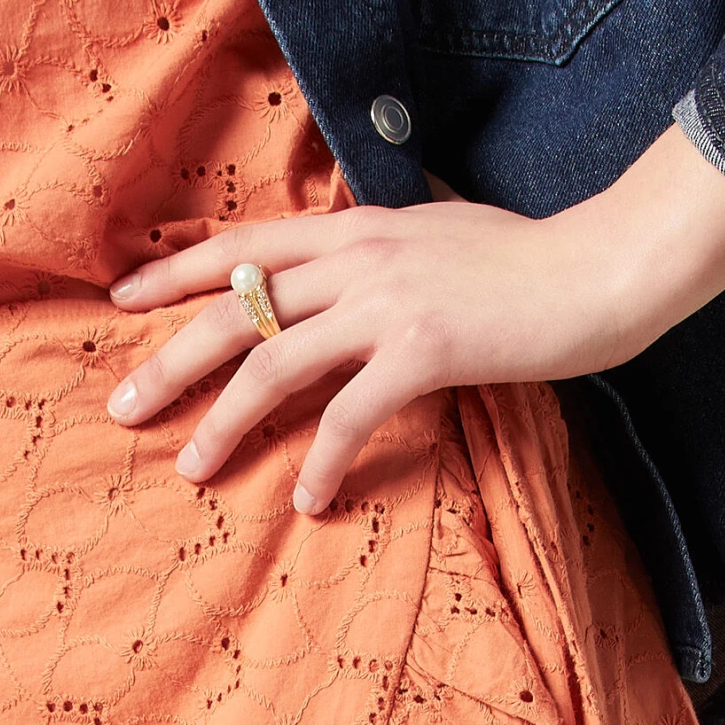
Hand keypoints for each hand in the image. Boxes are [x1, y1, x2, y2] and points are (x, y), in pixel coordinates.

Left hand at [105, 125, 724, 511]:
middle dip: (171, 360)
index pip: (244, 245)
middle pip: (236, 309)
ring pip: (275, 365)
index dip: (176, 272)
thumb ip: (380, 247)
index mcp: (357, 226)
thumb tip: (342, 263)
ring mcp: (388, 302)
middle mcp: (359, 257)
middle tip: (121, 406)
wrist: (602, 266)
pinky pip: (350, 415)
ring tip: (191, 467)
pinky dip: (323, 460)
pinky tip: (307, 498)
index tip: (123, 301)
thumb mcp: (438, 231)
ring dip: (224, 422)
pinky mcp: (425, 350)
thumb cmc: (527, 257)